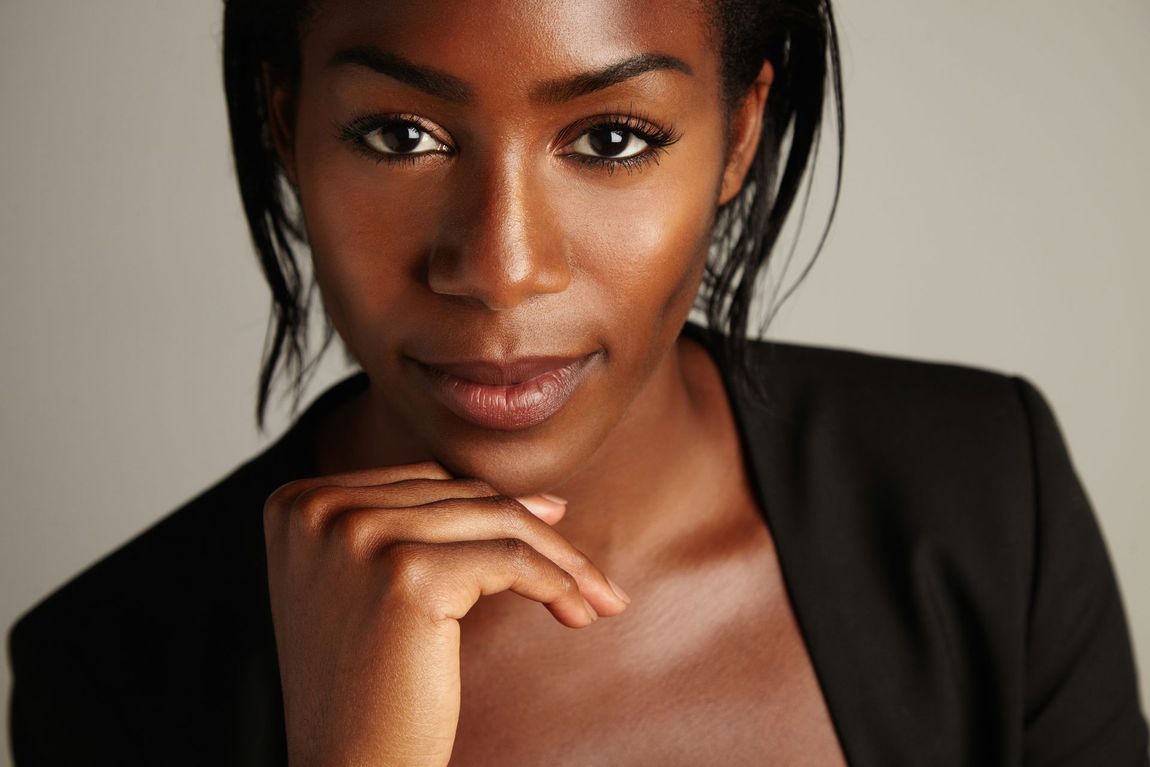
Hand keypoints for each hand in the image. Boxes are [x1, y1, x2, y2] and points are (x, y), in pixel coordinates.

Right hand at [263, 461, 629, 766]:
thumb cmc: (366, 689)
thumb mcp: (372, 586)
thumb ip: (420, 528)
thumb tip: (541, 500)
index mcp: (299, 504)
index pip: (423, 483)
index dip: (492, 508)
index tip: (552, 526)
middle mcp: (319, 510)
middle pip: (460, 498)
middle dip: (536, 532)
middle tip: (586, 570)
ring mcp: (358, 537)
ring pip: (494, 522)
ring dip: (561, 559)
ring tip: (598, 597)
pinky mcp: (406, 575)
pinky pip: (510, 560)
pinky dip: (556, 583)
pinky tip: (577, 613)